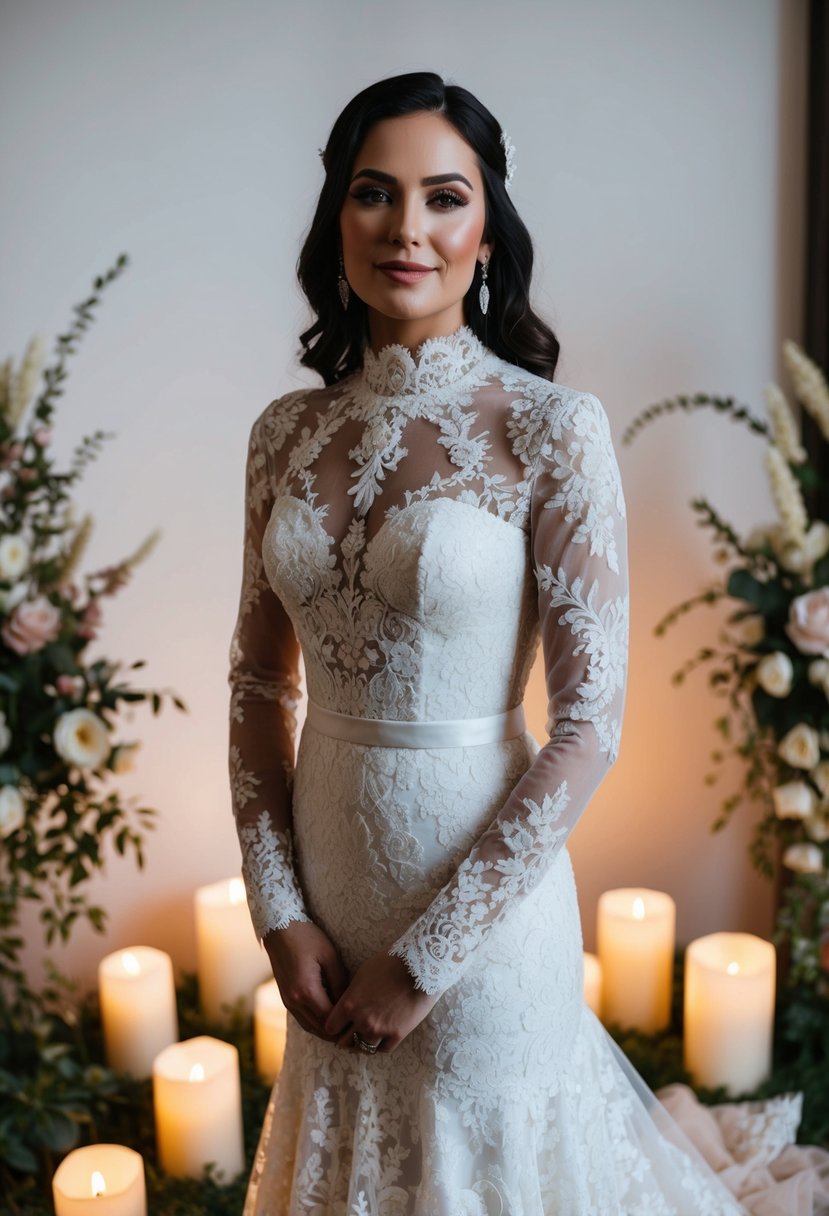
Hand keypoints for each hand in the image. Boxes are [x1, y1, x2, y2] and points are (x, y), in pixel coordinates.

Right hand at [263, 920, 349, 1042]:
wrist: (280, 929)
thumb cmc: (307, 938)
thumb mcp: (330, 956)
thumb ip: (340, 981)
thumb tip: (348, 1002)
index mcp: (306, 991)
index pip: (329, 1019)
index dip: (345, 1026)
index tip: (360, 1026)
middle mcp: (294, 1001)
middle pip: (318, 1028)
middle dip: (336, 1033)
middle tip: (356, 1034)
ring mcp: (287, 1001)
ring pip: (309, 1026)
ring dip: (325, 1031)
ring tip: (344, 1030)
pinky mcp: (285, 998)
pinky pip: (302, 1018)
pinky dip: (315, 1023)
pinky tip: (328, 1019)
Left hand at [323, 949, 438, 1052]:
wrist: (419, 966)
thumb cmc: (389, 963)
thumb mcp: (362, 975)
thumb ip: (351, 994)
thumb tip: (345, 1005)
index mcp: (349, 1005)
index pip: (330, 1027)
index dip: (334, 1025)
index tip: (339, 1023)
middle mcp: (361, 1021)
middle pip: (344, 1043)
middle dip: (346, 1037)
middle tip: (351, 1033)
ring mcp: (379, 1030)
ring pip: (363, 1049)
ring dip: (363, 1042)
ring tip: (367, 1036)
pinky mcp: (397, 1035)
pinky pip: (383, 1049)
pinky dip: (380, 1044)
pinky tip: (382, 1036)